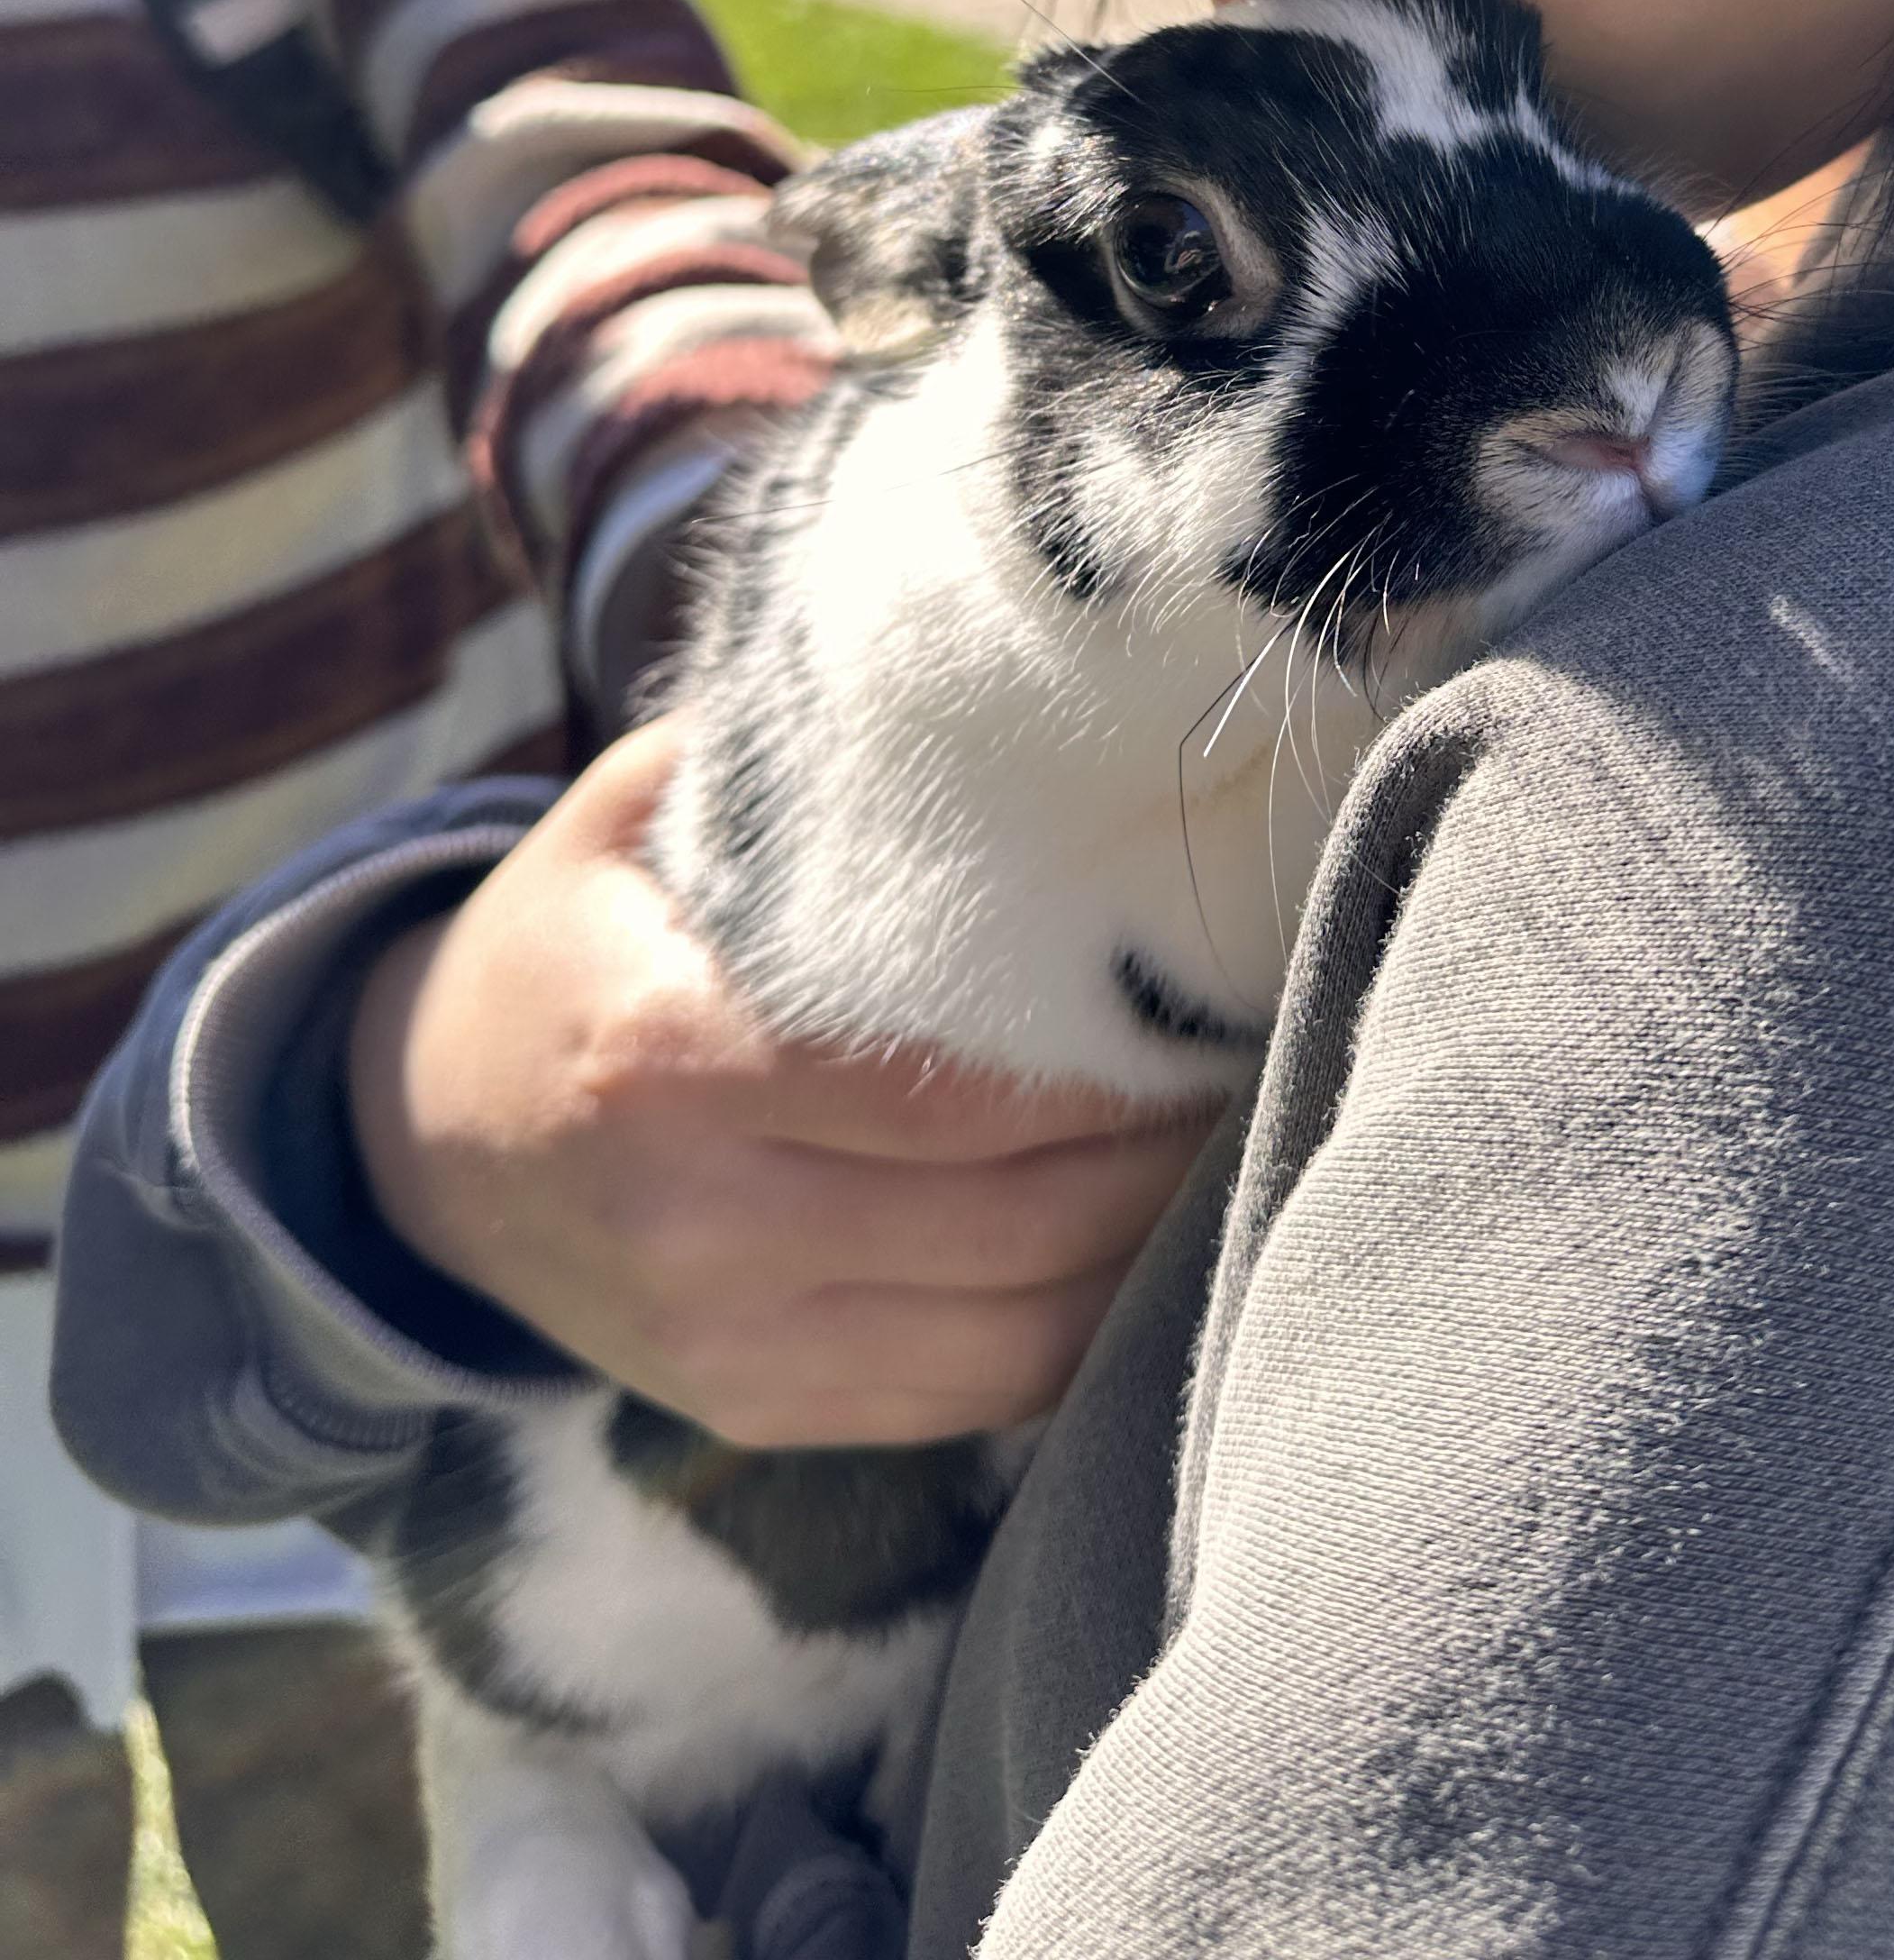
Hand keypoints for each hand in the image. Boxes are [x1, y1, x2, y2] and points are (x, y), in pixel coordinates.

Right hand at [346, 726, 1220, 1446]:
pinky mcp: (767, 1415)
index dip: (1108, 1053)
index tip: (1213, 983)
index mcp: (666, 1058)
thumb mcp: (641, 810)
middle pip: (1015, 1211)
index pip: (953, 1085)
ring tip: (1236, 1135)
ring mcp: (730, 1346)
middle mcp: (696, 1226)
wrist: (429, 1143)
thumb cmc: (576, 938)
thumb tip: (1000, 680)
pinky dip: (1090, 1325)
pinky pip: (981, 1394)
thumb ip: (798, 763)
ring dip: (1154, 1242)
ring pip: (1023, 1325)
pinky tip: (1153, 1234)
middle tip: (1264, 1050)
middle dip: (1165, 1142)